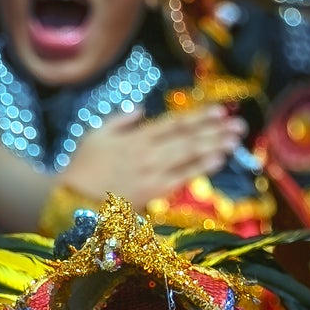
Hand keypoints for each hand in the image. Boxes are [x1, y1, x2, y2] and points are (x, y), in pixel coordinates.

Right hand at [61, 104, 245, 205]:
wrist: (70, 199)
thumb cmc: (81, 168)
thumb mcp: (96, 134)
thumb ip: (121, 120)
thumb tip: (142, 110)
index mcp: (136, 136)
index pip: (175, 123)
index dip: (199, 116)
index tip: (220, 110)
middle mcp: (148, 150)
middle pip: (189, 137)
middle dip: (216, 130)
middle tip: (240, 125)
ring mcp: (152, 171)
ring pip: (190, 154)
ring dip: (216, 145)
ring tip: (236, 140)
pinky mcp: (153, 192)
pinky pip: (182, 177)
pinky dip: (201, 167)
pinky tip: (219, 160)